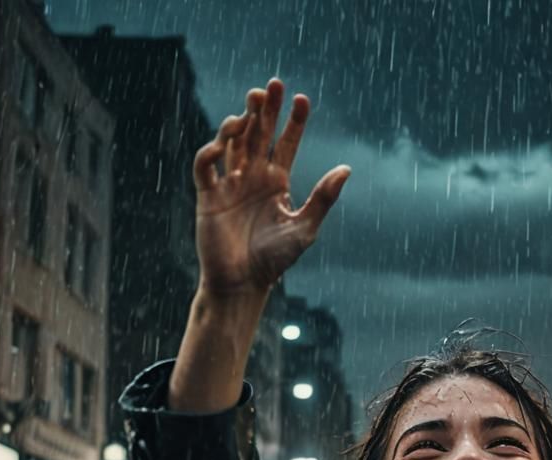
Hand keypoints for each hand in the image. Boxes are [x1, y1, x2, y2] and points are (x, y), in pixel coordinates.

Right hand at [192, 80, 350, 296]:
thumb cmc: (275, 261)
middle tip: (272, 85)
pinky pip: (205, 166)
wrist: (243, 284)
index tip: (302, 99)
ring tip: (251, 105)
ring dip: (239, 121)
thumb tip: (346, 168)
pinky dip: (211, 152)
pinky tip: (223, 143)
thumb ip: (323, 198)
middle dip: (264, 109)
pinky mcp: (207, 196)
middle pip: (257, 133)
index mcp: (276, 183)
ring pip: (231, 142)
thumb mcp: (305, 227)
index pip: (285, 143)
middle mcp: (252, 178)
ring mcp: (229, 184)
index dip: (292, 121)